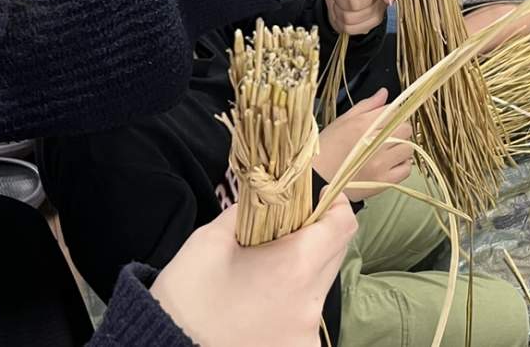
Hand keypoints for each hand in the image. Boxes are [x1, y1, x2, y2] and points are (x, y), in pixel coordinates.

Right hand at [149, 195, 356, 346]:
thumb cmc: (186, 297)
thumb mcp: (210, 240)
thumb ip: (249, 212)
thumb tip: (270, 196)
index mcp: (294, 268)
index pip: (343, 225)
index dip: (335, 205)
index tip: (318, 198)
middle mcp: (310, 303)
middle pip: (335, 254)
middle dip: (317, 235)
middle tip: (285, 230)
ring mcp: (306, 334)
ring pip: (319, 285)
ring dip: (303, 271)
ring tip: (265, 272)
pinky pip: (306, 315)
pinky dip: (292, 302)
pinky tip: (261, 302)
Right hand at [315, 89, 412, 200]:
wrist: (316, 180)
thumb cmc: (326, 149)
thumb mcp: (342, 121)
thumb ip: (366, 106)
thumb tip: (384, 93)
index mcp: (363, 125)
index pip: (394, 111)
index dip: (393, 114)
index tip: (387, 120)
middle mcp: (374, 142)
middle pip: (405, 128)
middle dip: (399, 130)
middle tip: (388, 136)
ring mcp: (380, 163)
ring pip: (408, 148)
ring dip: (402, 148)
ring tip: (388, 151)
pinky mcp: (383, 180)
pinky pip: (406, 169)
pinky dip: (402, 165)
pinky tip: (390, 164)